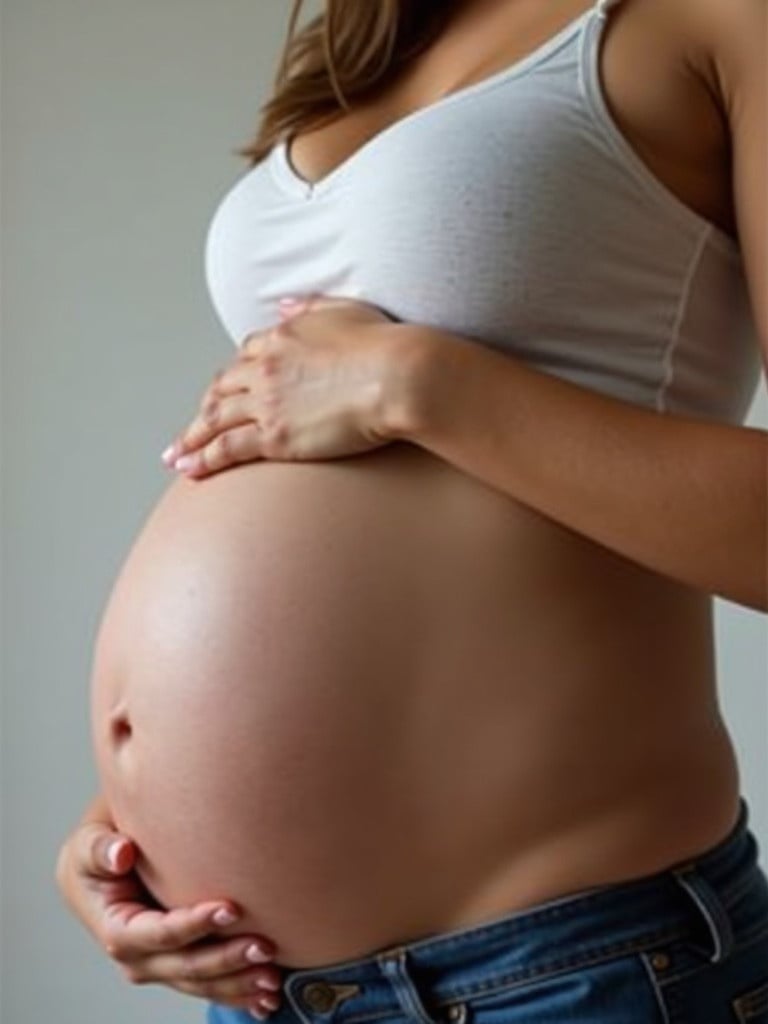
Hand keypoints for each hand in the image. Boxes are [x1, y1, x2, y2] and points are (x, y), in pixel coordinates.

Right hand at [55, 818, 282, 1017]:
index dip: (194, 925)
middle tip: (266, 947)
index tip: (232, 909)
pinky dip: (238, 994)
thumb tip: (121, 852)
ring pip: (202, 983)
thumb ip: (100, 849)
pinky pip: (209, 986)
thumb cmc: (100, 853)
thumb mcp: (90, 845)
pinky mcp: (178, 967)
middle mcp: (138, 958)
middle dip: (227, 960)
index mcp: (116, 930)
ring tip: (273, 979)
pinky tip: (267, 1001)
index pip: (159, 934)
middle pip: (187, 966)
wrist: (103, 870)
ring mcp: (159, 967)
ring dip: (239, 985)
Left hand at [162, 294, 409, 477]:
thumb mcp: (344, 310)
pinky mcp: (275, 436)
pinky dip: (202, 457)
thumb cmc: (384, 345)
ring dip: (191, 438)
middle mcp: (265, 368)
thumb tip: (284, 306)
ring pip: (215, 419)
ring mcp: (266, 403)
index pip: (245, 357)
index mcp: (282, 337)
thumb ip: (310, 308)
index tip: (225, 391)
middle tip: (191, 428)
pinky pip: (226, 448)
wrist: (399, 376)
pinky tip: (188, 469)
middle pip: (222, 389)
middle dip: (203, 409)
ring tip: (175, 455)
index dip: (232, 376)